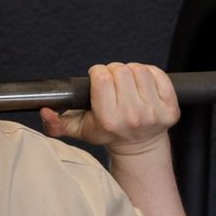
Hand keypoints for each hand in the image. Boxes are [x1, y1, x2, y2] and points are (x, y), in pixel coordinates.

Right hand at [40, 62, 179, 156]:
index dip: (97, 73)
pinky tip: (143, 84)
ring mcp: (154, 113)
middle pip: (120, 70)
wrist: (138, 146)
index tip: (98, 80)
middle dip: (114, 71)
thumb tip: (45, 111)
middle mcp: (132, 117)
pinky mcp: (170, 109)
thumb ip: (57, 123)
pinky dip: (150, 73)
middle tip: (113, 83)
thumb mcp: (79, 130)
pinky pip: (159, 74)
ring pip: (139, 70)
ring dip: (131, 71)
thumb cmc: (107, 133)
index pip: (101, 77)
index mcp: (109, 120)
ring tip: (127, 83)